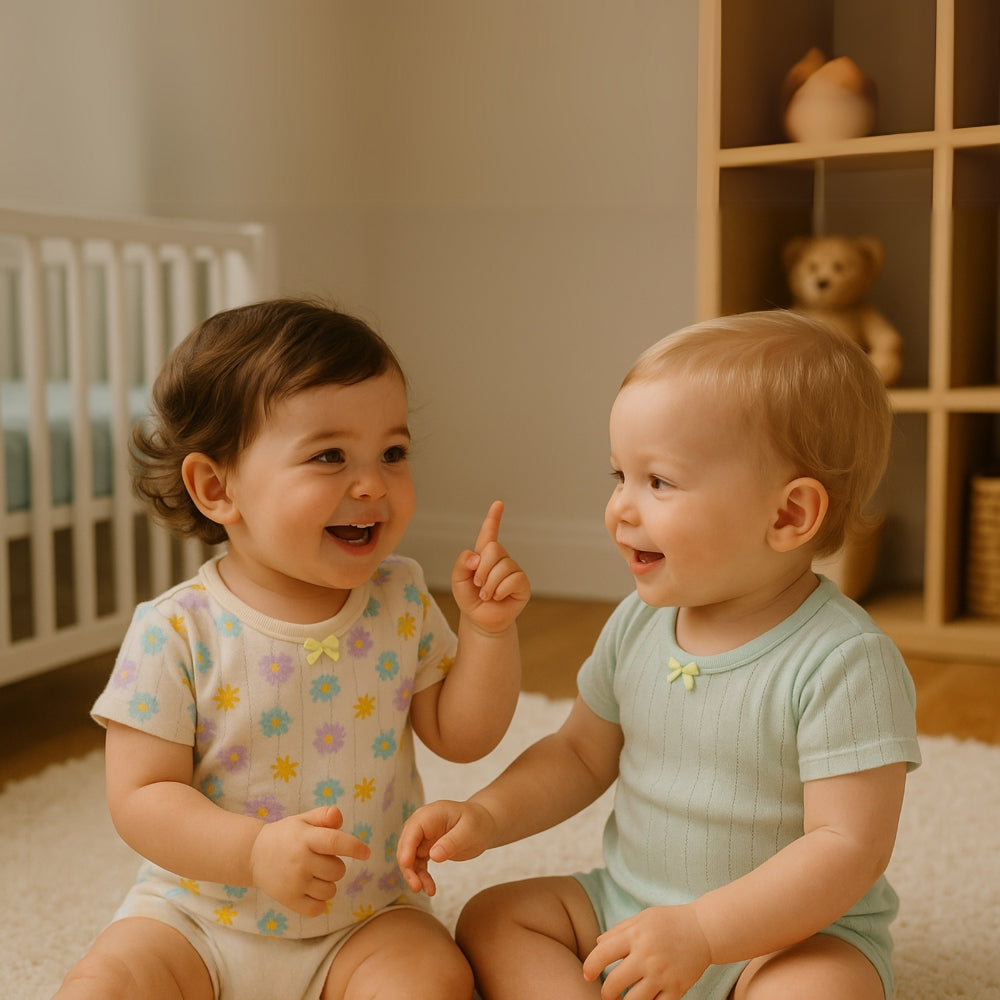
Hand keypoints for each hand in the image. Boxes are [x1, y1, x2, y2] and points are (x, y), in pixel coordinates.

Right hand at [249, 806, 370, 916]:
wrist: (254, 855)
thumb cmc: (287, 835)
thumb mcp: (303, 820)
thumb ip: (324, 816)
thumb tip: (339, 817)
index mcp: (305, 838)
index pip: (334, 841)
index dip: (353, 847)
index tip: (366, 853)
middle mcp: (300, 860)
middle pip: (337, 870)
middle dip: (335, 865)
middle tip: (319, 859)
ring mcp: (294, 882)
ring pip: (330, 890)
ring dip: (328, 883)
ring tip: (313, 874)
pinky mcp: (288, 900)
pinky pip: (318, 908)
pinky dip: (318, 902)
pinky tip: (309, 890)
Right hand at [396, 799, 495, 895]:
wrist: (483, 825)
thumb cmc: (477, 823)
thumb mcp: (468, 831)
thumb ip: (451, 842)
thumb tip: (433, 856)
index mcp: (430, 815)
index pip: (412, 830)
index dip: (406, 848)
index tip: (407, 866)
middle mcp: (422, 824)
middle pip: (406, 846)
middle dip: (408, 867)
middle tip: (417, 886)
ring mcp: (423, 837)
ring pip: (410, 858)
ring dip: (415, 875)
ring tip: (428, 891)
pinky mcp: (426, 848)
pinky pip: (418, 864)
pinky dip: (422, 876)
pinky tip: (430, 889)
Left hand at [452, 500, 529, 633]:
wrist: (480, 621)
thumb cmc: (470, 598)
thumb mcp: (458, 580)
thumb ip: (462, 563)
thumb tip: (477, 555)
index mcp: (484, 554)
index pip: (489, 532)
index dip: (494, 517)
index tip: (498, 503)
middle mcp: (501, 559)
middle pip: (494, 548)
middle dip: (481, 569)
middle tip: (478, 584)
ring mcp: (513, 570)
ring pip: (502, 566)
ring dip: (489, 584)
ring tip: (486, 594)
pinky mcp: (522, 583)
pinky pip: (513, 579)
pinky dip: (500, 590)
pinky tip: (497, 597)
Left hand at [582, 904, 712, 999]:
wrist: (704, 930)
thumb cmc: (670, 921)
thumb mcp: (642, 918)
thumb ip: (619, 930)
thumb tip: (598, 944)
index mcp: (635, 936)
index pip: (602, 954)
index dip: (590, 966)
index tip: (587, 975)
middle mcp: (646, 957)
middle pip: (615, 983)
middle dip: (606, 992)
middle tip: (607, 993)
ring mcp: (662, 975)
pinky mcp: (677, 989)